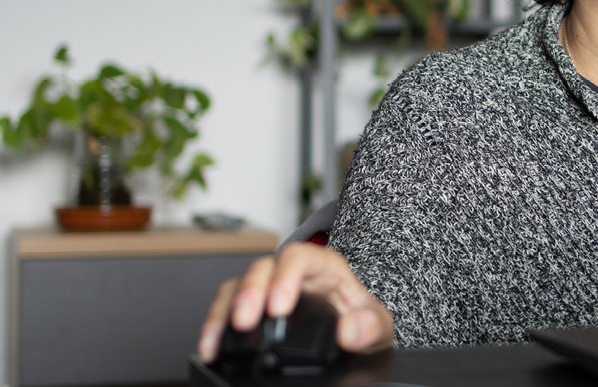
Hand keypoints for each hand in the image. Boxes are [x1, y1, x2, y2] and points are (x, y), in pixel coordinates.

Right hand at [196, 241, 392, 362]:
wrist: (355, 337)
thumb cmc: (364, 322)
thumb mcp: (379, 325)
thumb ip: (371, 326)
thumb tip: (349, 330)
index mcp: (325, 267)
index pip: (300, 257)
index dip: (285, 276)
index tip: (279, 306)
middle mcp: (292, 273)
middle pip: (263, 268)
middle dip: (250, 292)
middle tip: (245, 321)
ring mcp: (269, 288)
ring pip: (238, 285)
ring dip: (225, 310)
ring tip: (218, 338)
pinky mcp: (253, 308)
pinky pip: (226, 308)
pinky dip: (215, 326)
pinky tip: (210, 346)